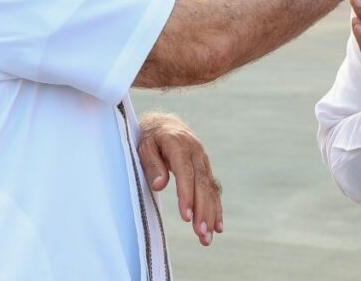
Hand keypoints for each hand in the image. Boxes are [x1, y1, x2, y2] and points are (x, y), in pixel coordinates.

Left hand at [138, 112, 222, 245]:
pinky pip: (213, 189)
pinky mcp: (205, 169)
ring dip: (210, 214)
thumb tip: (160, 185)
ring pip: (210, 189)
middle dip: (203, 211)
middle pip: (201, 184)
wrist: (165, 124)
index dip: (187, 195)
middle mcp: (195, 152)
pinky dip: (216, 208)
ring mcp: (203, 160)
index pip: (186, 172)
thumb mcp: (144, 146)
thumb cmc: (150, 137)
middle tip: (201, 234)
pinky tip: (217, 226)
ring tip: (207, 237)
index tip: (186, 217)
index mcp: (179, 144)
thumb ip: (152, 164)